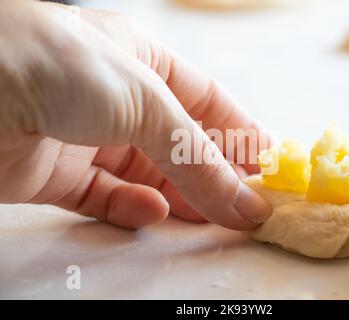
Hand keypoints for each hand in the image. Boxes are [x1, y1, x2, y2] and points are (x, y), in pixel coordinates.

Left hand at [0, 0, 271, 229]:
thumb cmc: (57, 64)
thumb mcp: (146, 103)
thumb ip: (198, 159)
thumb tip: (247, 203)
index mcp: (144, 62)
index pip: (207, 102)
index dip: (240, 134)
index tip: (269, 167)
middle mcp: (116, 98)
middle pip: (179, 144)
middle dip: (214, 174)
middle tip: (247, 205)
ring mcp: (85, 136)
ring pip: (146, 175)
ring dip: (179, 198)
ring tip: (212, 219)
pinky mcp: (55, 173)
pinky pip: (104, 196)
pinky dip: (129, 208)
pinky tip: (151, 213)